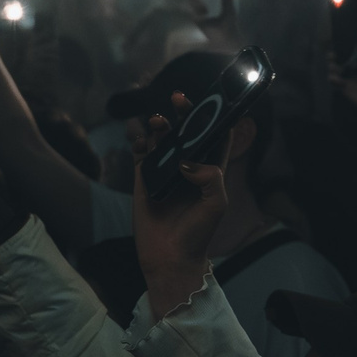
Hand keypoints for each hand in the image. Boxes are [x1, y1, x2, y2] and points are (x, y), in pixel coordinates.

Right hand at [130, 94, 228, 319]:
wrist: (170, 258)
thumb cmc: (198, 234)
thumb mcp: (216, 204)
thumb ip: (211, 177)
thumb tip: (188, 161)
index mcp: (210, 170)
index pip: (216, 136)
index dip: (215, 117)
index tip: (212, 99)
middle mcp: (189, 167)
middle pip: (187, 131)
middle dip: (184, 113)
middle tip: (178, 98)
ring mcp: (165, 171)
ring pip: (163, 138)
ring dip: (160, 125)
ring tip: (157, 121)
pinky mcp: (144, 179)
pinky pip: (142, 153)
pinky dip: (140, 142)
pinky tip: (142, 140)